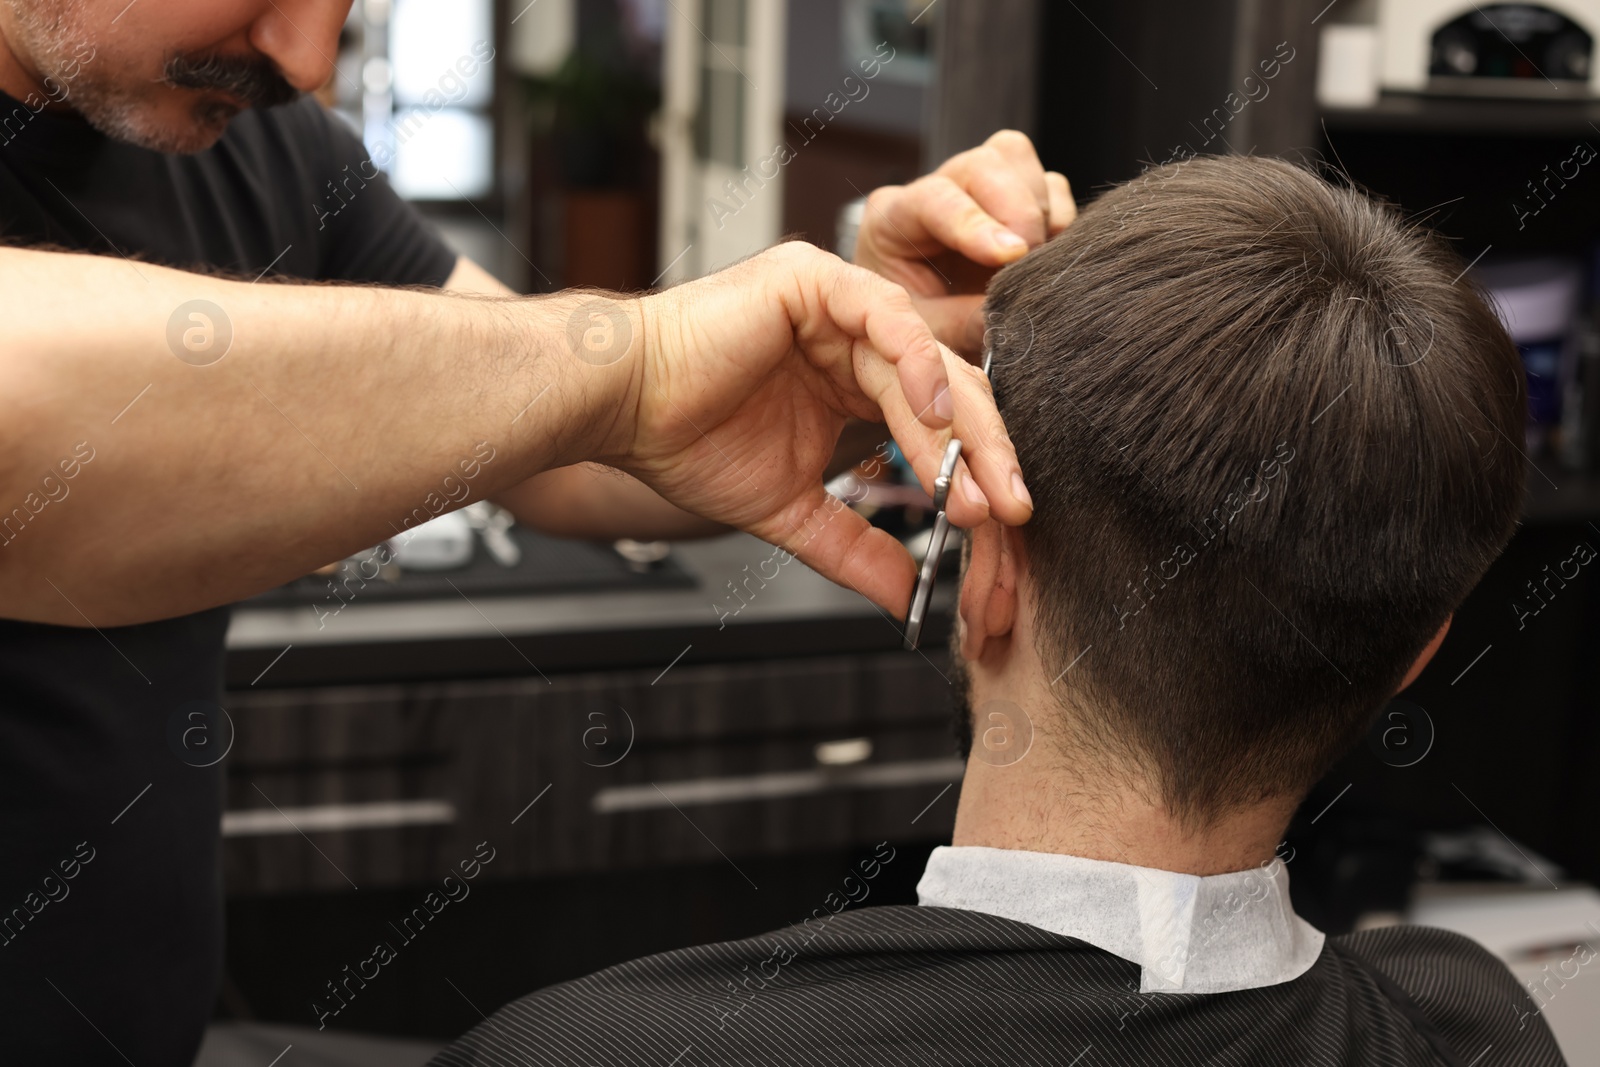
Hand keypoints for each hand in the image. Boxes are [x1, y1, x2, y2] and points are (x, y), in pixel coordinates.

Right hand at [605, 242, 1031, 615]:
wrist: (619, 406)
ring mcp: (842, 304)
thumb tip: (904, 598)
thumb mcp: (790, 511)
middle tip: (1013, 513)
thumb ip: (853, 546)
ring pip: (926, 360)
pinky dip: (913, 362)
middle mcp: (860, 338)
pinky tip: (935, 412)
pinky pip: (884, 316)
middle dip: (986, 456)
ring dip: (959, 426)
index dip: (973, 478)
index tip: (1002, 535)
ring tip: (980, 483)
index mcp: (859, 381)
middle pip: (950, 392)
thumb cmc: (687, 442)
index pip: (940, 426)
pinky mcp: (817, 280)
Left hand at [853, 130, 1074, 356]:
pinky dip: (1059, 219)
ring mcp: (977, 186)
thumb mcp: (929, 332)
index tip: (1010, 255)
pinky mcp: (1016, 194)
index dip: (975, 223)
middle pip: (983, 164)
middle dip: (1018, 211)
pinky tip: (1046, 258)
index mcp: (894, 217)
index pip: (936, 198)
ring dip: (1040, 212)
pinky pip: (1050, 185)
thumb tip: (1014, 315)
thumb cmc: (916, 325)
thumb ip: (963, 324)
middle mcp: (937, 188)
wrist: (925, 325)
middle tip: (1030, 261)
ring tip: (1036, 262)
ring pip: (1016, 160)